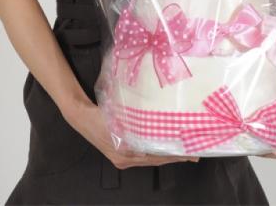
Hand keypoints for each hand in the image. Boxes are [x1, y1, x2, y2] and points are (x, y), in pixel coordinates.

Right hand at [64, 101, 199, 169]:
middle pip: (156, 160)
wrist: (81, 115)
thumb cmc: (100, 114)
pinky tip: (164, 147)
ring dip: (166, 154)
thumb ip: (134, 125)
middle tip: (193, 154)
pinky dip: (155, 152)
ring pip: (151, 159)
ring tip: (183, 151)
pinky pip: (143, 155)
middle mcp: (125, 159)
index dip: (173, 155)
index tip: (189, 153)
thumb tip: (157, 125)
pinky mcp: (122, 153)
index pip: (156, 157)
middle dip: (175, 157)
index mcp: (125, 153)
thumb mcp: (118, 118)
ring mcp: (123, 158)